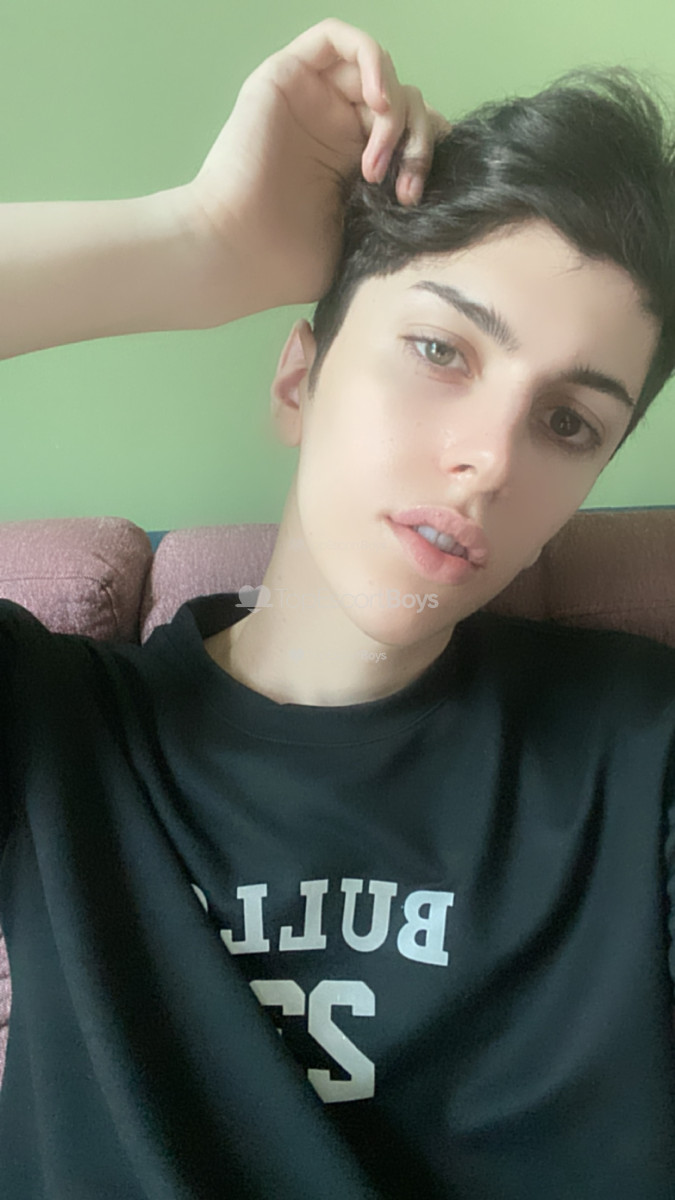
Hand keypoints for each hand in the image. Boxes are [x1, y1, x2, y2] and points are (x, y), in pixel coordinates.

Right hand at [186, 18, 450, 311]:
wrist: (240, 253)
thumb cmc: (291, 261)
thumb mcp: (363, 238)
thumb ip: (394, 208)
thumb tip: (440, 192)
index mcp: (352, 161)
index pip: (411, 130)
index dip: (429, 150)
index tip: (421, 192)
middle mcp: (334, 124)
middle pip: (404, 101)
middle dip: (418, 141)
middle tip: (405, 187)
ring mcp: (312, 98)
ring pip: (379, 71)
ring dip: (396, 110)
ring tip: (382, 156)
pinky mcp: (287, 76)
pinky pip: (339, 39)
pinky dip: (372, 61)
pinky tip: (378, 104)